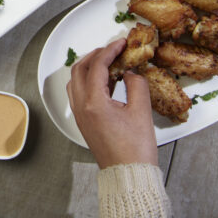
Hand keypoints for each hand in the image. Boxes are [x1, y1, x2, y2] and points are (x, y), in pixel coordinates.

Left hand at [67, 40, 157, 168]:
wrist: (128, 175)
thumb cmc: (135, 150)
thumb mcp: (142, 111)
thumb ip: (136, 84)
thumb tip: (130, 72)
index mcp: (94, 103)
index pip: (97, 65)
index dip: (110, 49)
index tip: (121, 42)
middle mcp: (82, 108)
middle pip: (80, 69)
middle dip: (96, 55)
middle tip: (113, 49)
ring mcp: (80, 116)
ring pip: (76, 81)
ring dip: (89, 67)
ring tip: (109, 62)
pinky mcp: (84, 123)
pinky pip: (79, 93)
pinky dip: (89, 81)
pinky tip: (107, 82)